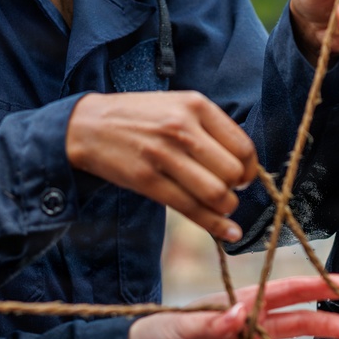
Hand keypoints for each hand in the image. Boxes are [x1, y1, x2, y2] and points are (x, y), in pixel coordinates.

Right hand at [65, 91, 256, 242]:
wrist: (88, 126)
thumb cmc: (139, 118)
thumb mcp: (176, 106)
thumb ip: (209, 128)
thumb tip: (244, 165)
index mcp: (195, 105)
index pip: (243, 146)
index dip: (249, 169)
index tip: (242, 178)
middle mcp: (182, 128)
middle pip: (232, 173)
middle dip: (236, 190)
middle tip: (227, 192)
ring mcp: (163, 155)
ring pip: (216, 194)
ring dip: (226, 208)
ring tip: (219, 206)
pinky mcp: (147, 180)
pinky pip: (191, 209)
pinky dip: (215, 225)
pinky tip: (228, 232)